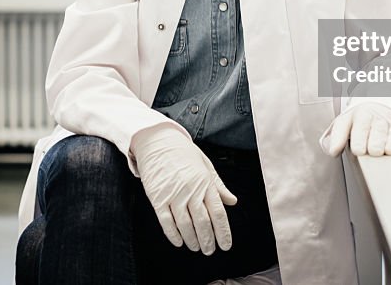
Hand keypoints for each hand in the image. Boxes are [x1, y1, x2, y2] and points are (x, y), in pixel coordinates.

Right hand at [131, 125, 236, 254]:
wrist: (157, 141)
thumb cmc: (183, 153)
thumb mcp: (205, 165)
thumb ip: (218, 185)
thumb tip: (232, 201)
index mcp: (205, 182)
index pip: (218, 213)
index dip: (223, 232)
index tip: (226, 245)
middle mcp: (191, 190)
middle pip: (203, 222)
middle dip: (208, 240)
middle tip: (210, 251)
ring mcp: (174, 194)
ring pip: (185, 225)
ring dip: (192, 240)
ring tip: (196, 247)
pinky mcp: (158, 197)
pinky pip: (166, 221)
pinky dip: (173, 235)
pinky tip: (179, 242)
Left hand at [321, 101, 390, 156]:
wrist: (387, 98)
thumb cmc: (363, 116)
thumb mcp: (346, 120)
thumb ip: (337, 135)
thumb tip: (332, 151)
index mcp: (359, 115)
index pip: (358, 133)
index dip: (357, 146)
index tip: (358, 150)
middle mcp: (377, 117)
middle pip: (376, 143)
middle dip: (374, 149)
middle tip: (372, 149)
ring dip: (389, 149)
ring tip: (385, 148)